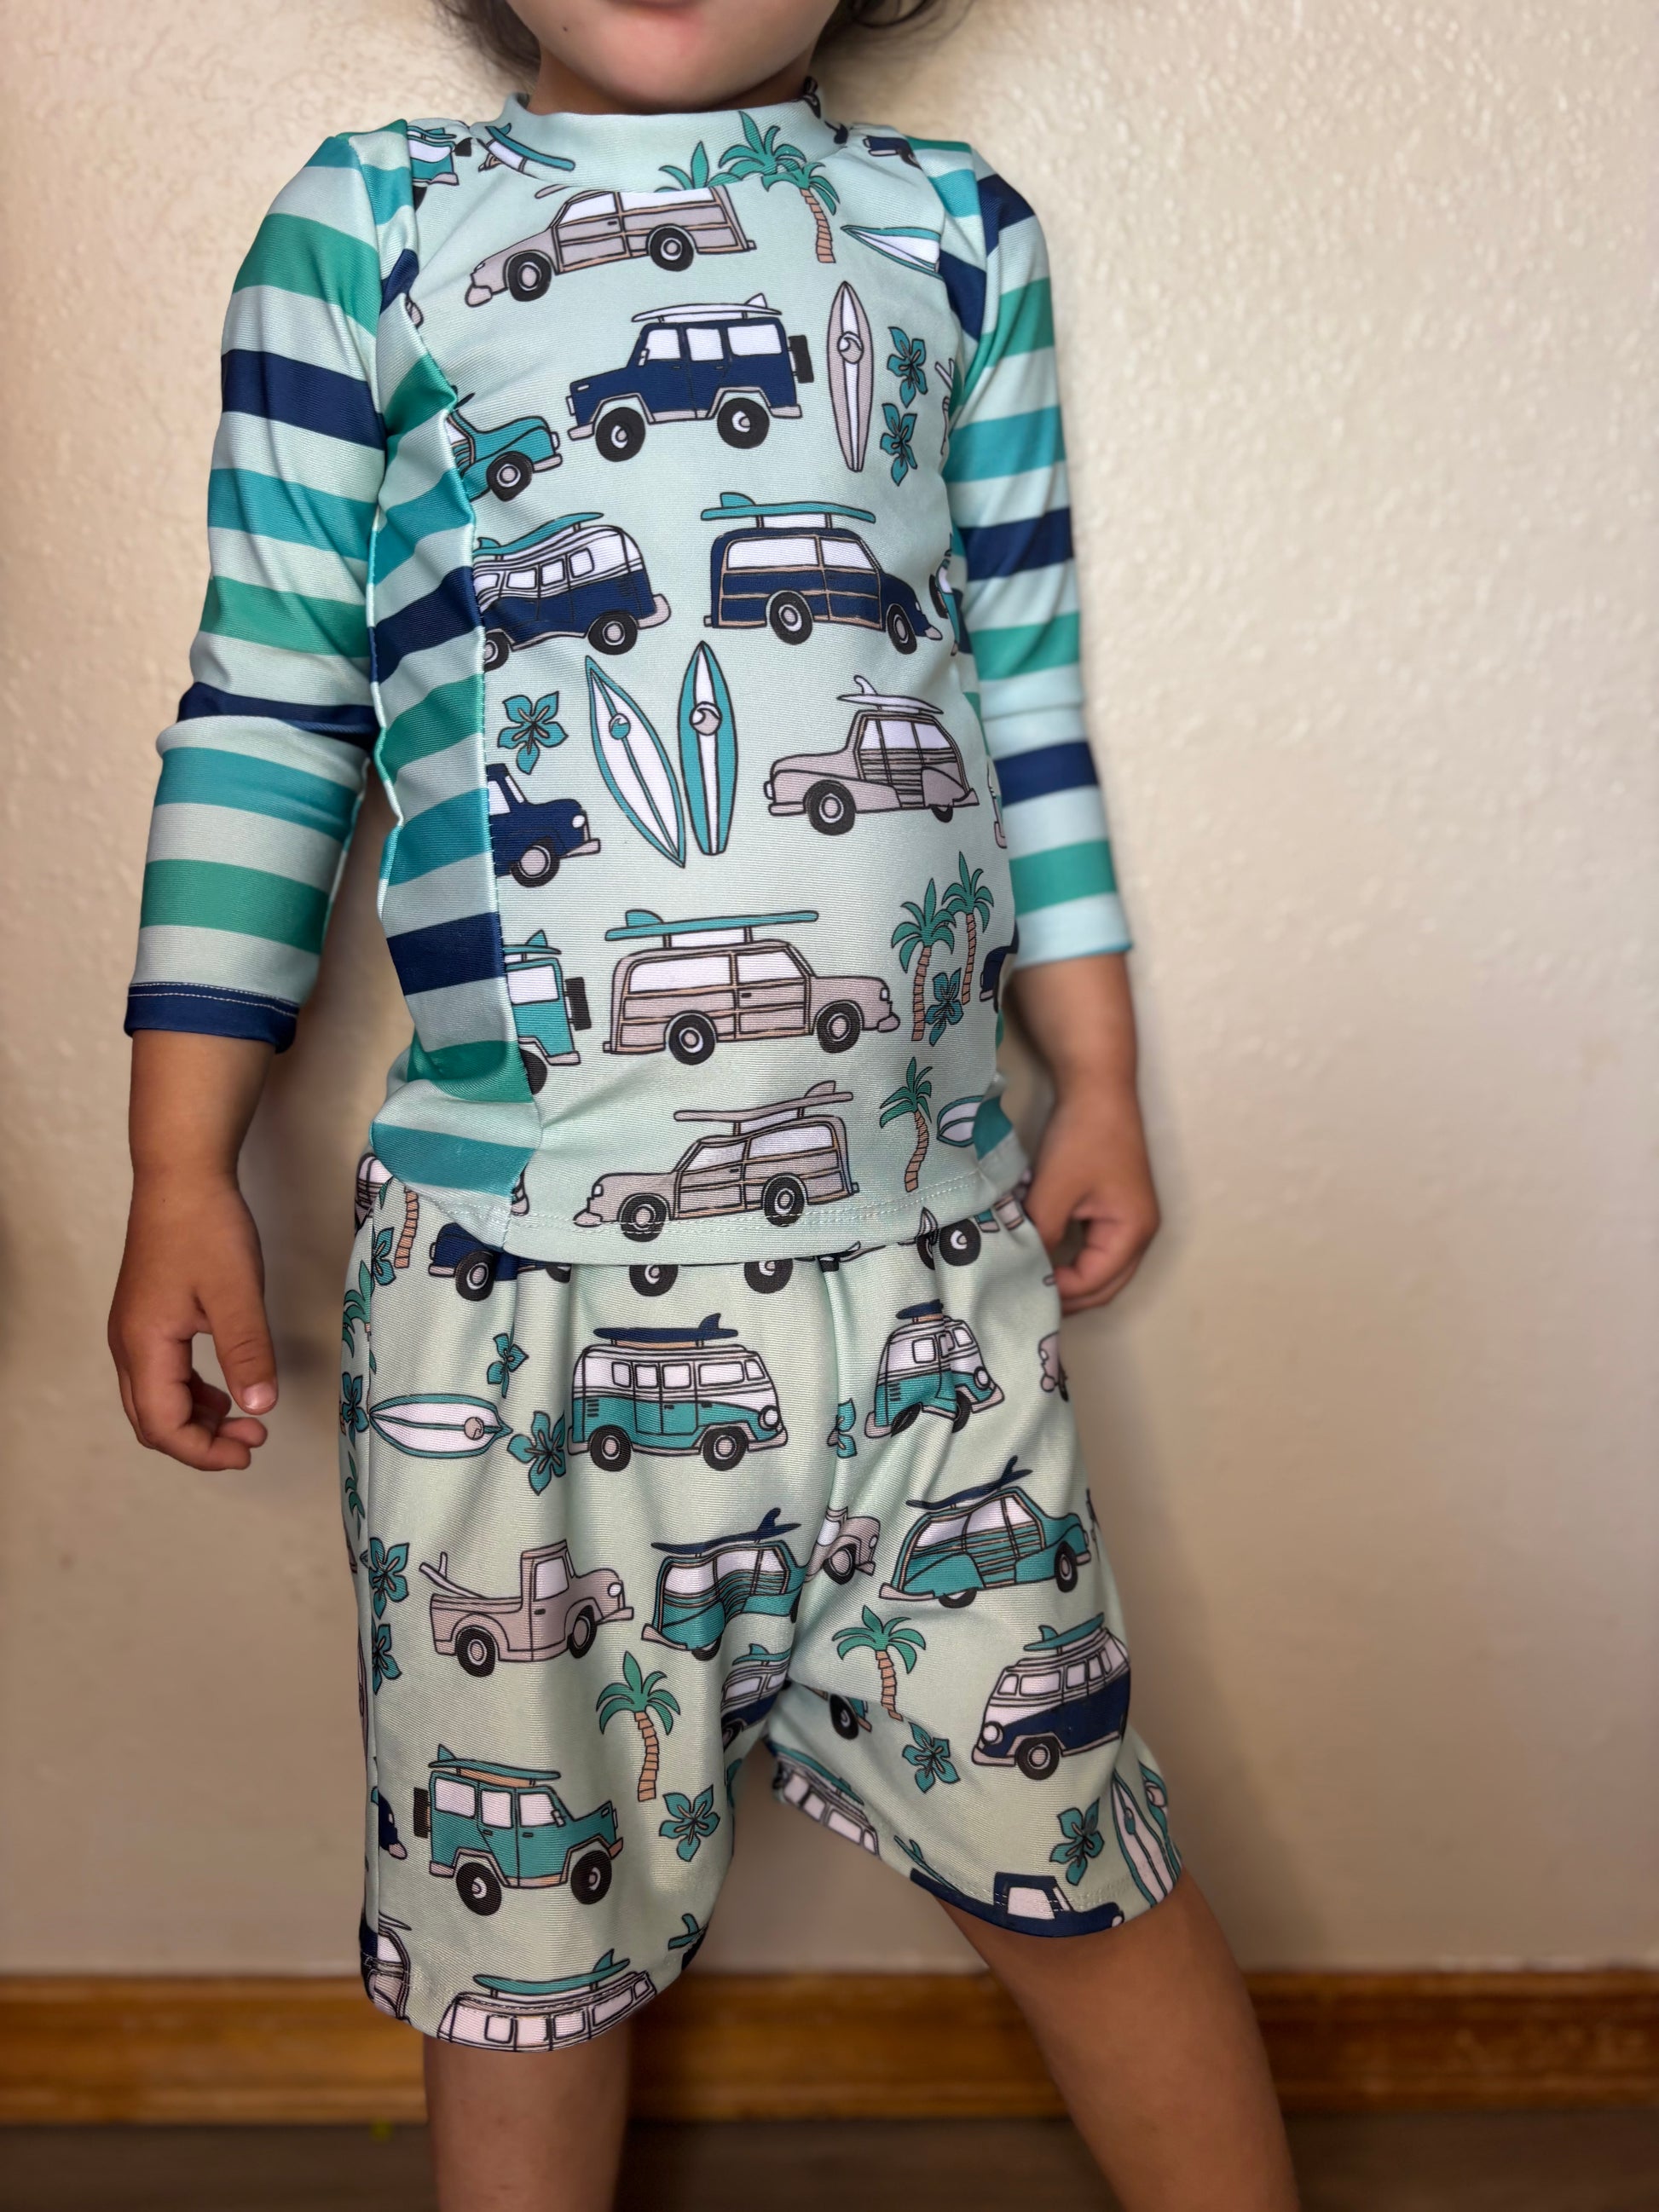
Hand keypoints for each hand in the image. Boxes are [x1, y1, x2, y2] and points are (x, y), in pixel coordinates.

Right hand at [108, 1171, 277, 1469]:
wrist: (182, 1177)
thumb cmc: (207, 1228)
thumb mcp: (236, 1293)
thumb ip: (247, 1352)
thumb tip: (260, 1406)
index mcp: (144, 1345)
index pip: (163, 1424)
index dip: (204, 1450)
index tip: (250, 1450)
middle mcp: (128, 1345)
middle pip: (152, 1420)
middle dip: (201, 1442)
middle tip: (252, 1440)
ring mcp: (134, 1332)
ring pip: (156, 1400)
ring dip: (197, 1419)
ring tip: (247, 1419)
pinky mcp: (147, 1319)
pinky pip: (162, 1375)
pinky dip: (193, 1394)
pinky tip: (227, 1390)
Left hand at [1022, 1083, 1160, 1314]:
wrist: (1098, 1088)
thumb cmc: (1082, 1137)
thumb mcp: (1054, 1191)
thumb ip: (1042, 1235)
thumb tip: (1025, 1270)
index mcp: (1133, 1231)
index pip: (1095, 1282)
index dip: (1059, 1292)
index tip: (1021, 1288)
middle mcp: (1141, 1233)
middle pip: (1106, 1285)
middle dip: (1070, 1297)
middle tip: (1028, 1300)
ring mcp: (1132, 1220)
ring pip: (1103, 1270)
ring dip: (1072, 1280)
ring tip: (1034, 1283)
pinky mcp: (1118, 1208)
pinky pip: (1098, 1249)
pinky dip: (1075, 1261)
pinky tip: (1047, 1258)